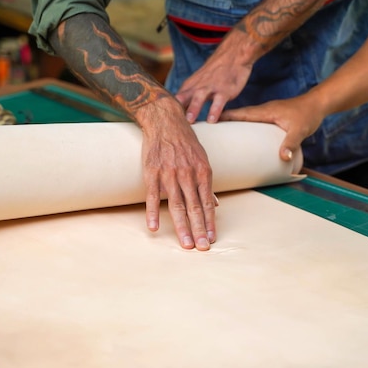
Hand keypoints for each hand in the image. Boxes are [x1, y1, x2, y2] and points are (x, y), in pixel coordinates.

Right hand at [139, 98, 215, 250]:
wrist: (164, 120)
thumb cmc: (185, 141)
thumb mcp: (202, 159)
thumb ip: (206, 184)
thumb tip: (215, 205)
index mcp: (202, 171)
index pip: (207, 202)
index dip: (210, 222)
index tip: (212, 238)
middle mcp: (188, 173)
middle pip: (194, 207)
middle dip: (199, 229)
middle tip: (202, 247)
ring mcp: (169, 173)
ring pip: (176, 205)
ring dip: (181, 226)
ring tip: (185, 244)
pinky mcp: (151, 172)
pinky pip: (153, 196)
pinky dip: (153, 212)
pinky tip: (153, 227)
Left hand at [175, 46, 252, 123]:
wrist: (232, 56)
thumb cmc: (213, 74)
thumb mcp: (197, 83)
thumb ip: (187, 97)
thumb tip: (177, 112)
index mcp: (189, 86)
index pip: (175, 99)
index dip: (168, 109)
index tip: (162, 121)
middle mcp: (197, 86)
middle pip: (184, 97)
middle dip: (177, 108)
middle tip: (172, 120)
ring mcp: (211, 88)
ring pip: (199, 97)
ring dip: (194, 108)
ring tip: (190, 120)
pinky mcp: (224, 90)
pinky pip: (218, 101)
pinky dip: (215, 110)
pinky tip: (212, 120)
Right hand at [220, 94, 325, 161]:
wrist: (318, 105)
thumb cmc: (307, 115)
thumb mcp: (299, 131)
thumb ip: (290, 143)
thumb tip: (282, 158)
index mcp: (265, 111)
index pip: (241, 113)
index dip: (226, 117)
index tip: (211, 120)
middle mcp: (263, 110)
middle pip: (239, 115)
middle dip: (225, 120)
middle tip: (210, 129)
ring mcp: (267, 113)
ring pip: (246, 117)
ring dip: (234, 122)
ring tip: (221, 133)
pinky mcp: (272, 116)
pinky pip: (253, 120)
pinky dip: (245, 125)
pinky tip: (243, 134)